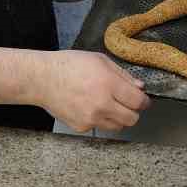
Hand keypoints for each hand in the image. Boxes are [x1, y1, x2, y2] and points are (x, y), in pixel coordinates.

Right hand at [35, 50, 151, 132]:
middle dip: (133, 111)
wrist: (43, 79)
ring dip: (118, 117)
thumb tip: (140, 88)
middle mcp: (102, 104)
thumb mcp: (100, 60)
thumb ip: (122, 75)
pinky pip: (100, 127)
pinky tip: (89, 107)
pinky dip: (100, 119)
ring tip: (107, 105)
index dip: (144, 101)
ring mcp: (91, 118)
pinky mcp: (82, 127)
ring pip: (118, 126)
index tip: (142, 100)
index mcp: (109, 84)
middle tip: (126, 103)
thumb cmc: (70, 65)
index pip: (138, 102)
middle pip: (132, 119)